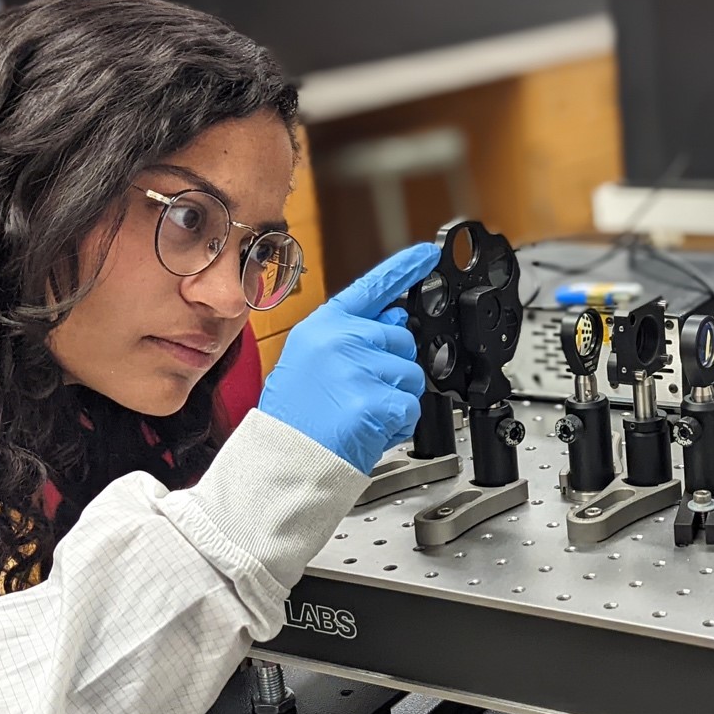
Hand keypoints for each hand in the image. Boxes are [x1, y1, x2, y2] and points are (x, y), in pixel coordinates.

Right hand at [259, 243, 439, 472]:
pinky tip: (368, 429)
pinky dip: (396, 424)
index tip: (429, 253)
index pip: (372, 288)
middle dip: (392, 370)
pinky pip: (409, 407)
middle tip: (359, 394)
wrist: (284, 459)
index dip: (405, 268)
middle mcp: (340, 339)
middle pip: (402, 341)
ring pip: (411, 376)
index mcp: (323, 326)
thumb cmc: (296, 418)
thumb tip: (393, 318)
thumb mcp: (312, 362)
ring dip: (395, 400)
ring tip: (359, 413)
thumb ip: (352, 337)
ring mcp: (358, 368)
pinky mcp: (374, 399)